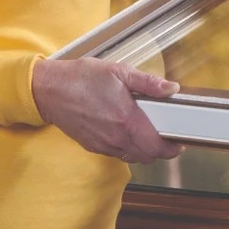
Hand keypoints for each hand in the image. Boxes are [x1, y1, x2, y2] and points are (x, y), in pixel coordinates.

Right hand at [31, 57, 183, 164]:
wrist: (49, 90)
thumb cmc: (81, 78)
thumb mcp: (119, 71)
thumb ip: (148, 83)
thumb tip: (171, 89)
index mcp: (126, 120)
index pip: (157, 147)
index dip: (172, 148)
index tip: (178, 141)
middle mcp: (115, 137)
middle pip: (147, 157)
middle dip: (160, 150)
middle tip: (166, 135)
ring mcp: (103, 144)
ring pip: (132, 157)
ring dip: (144, 150)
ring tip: (147, 132)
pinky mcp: (92, 146)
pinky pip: (117, 154)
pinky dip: (127, 148)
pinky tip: (126, 131)